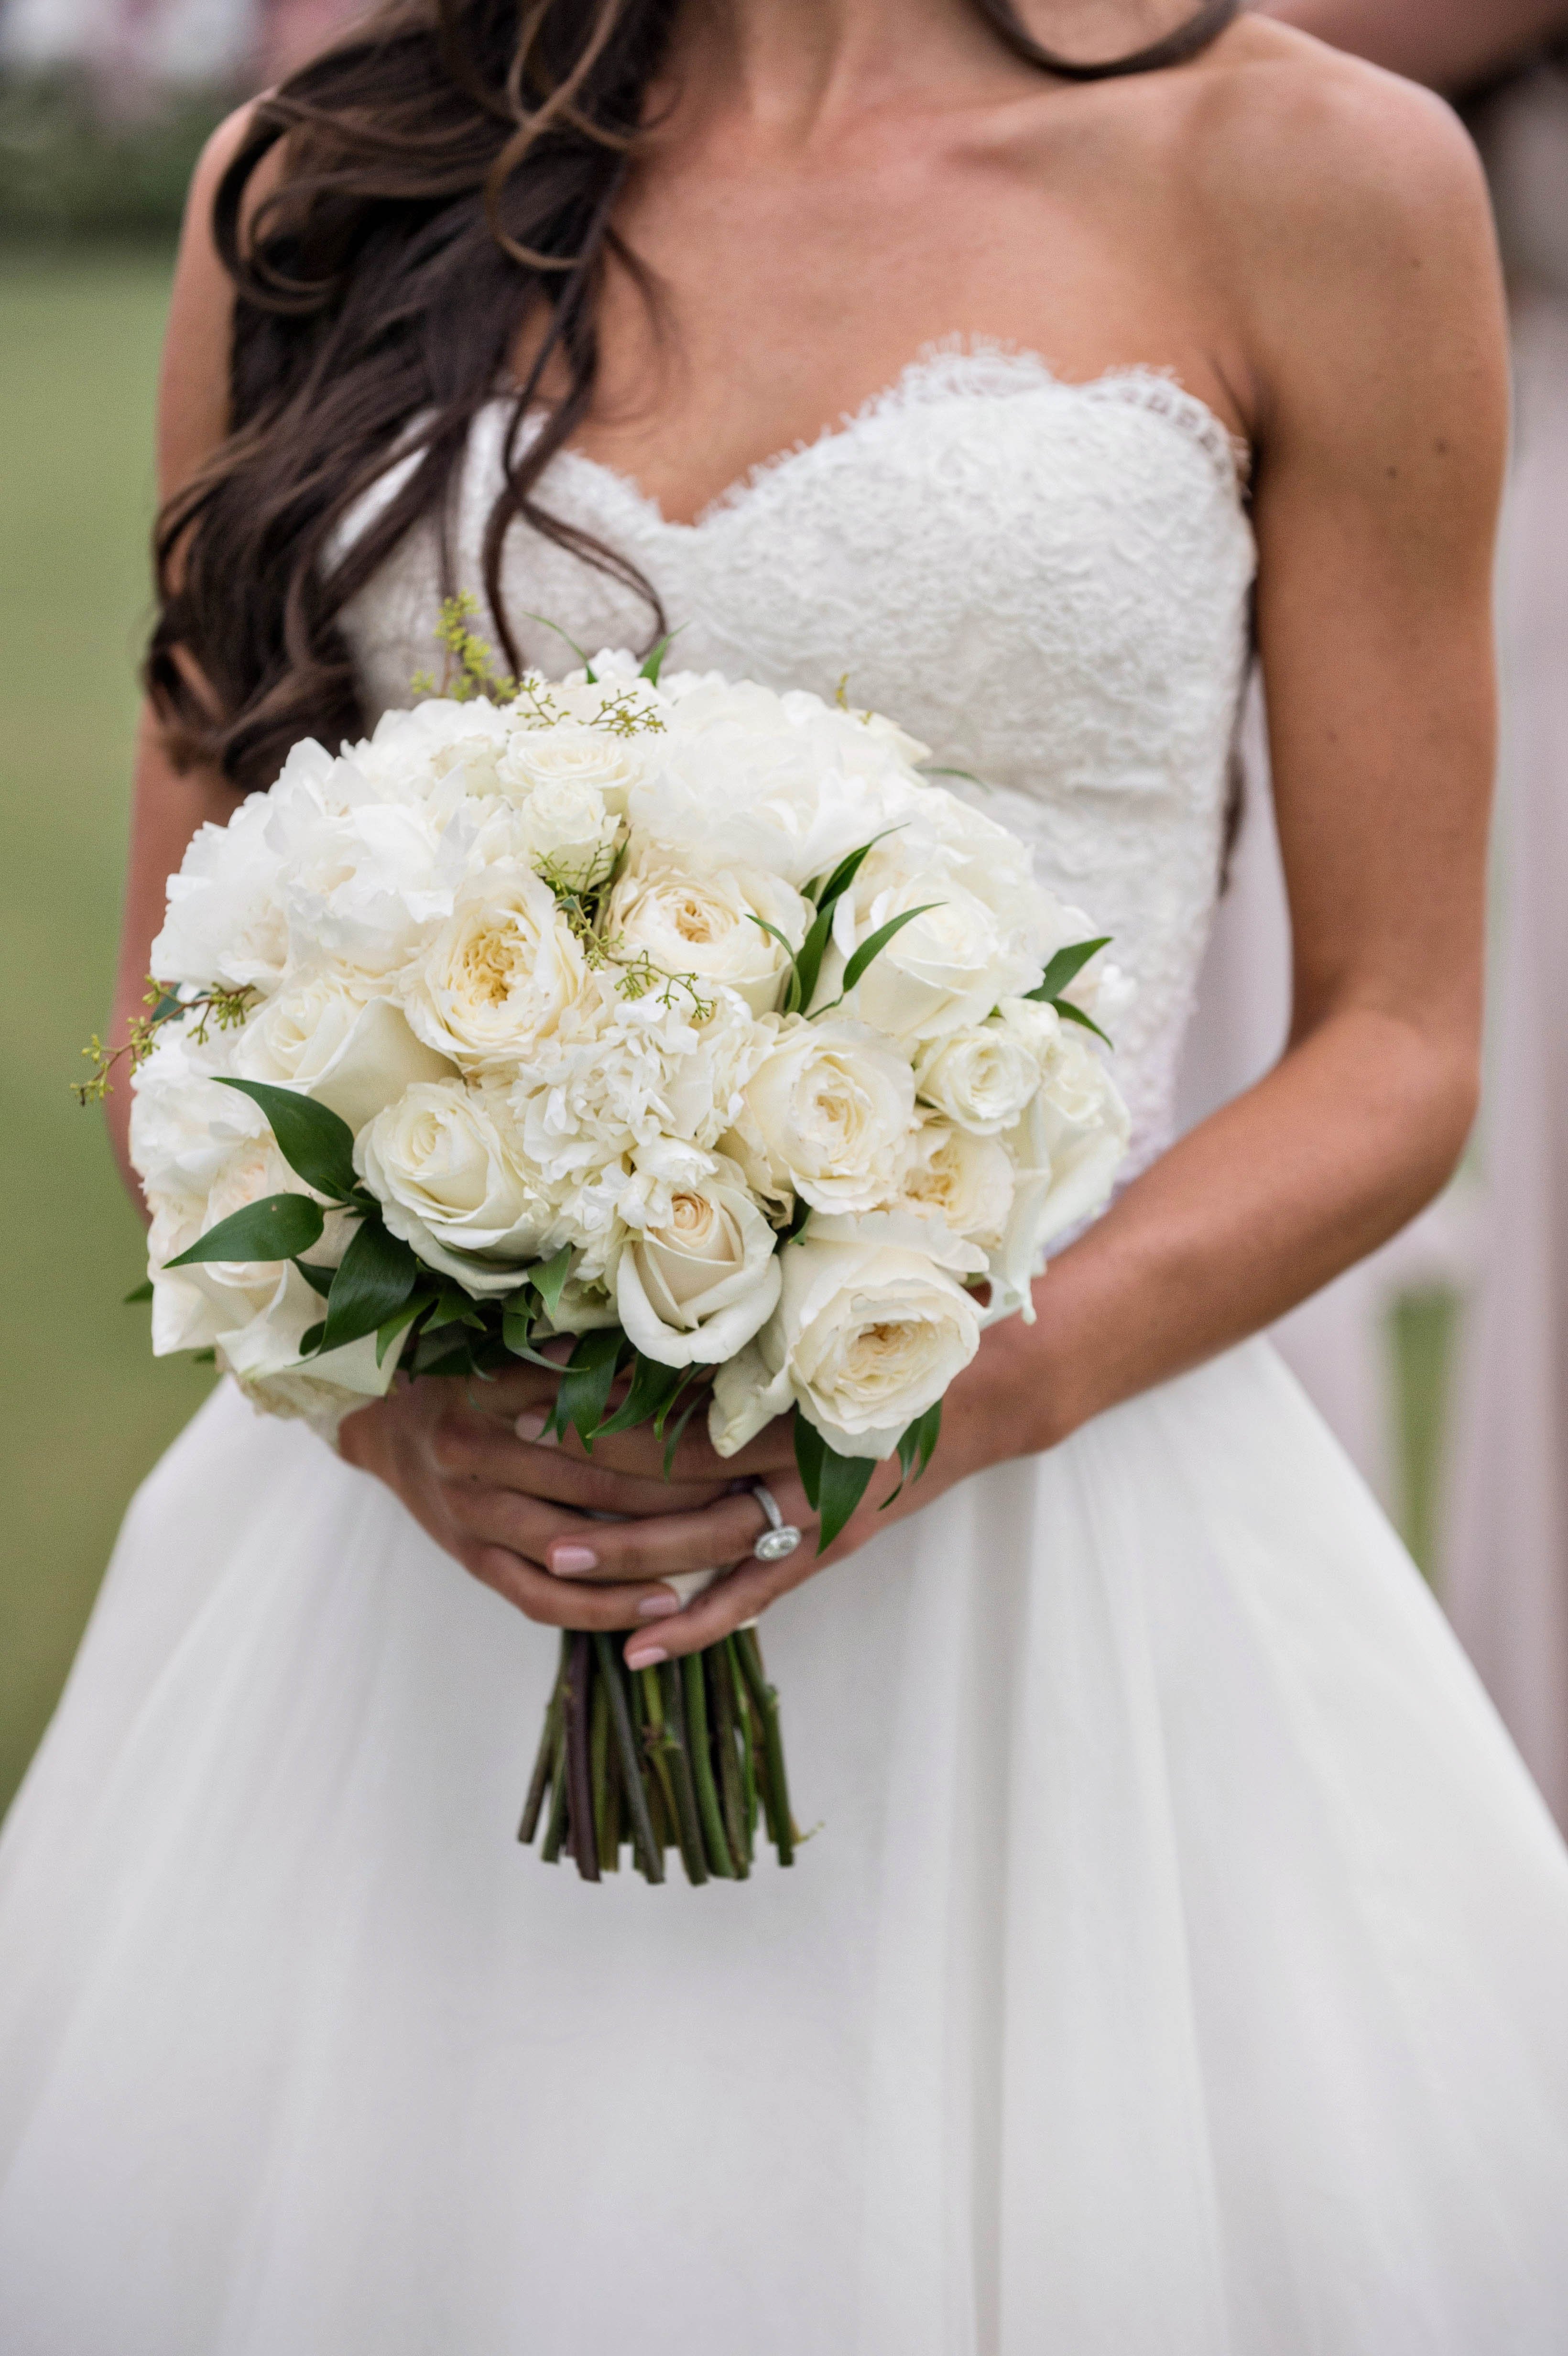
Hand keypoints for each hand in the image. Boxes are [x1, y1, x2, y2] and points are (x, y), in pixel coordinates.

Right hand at [337, 1361, 748, 1633]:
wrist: (383, 1423)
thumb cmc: (469, 1374)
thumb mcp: (515, 1347)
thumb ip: (581, 1359)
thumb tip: (674, 1359)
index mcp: (494, 1389)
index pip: (599, 1414)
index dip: (671, 1427)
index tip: (735, 1431)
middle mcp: (476, 1452)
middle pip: (596, 1482)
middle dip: (680, 1491)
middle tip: (752, 1492)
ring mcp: (470, 1514)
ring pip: (575, 1548)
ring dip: (653, 1555)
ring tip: (723, 1555)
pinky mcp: (471, 1559)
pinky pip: (541, 1599)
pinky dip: (603, 1607)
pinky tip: (662, 1605)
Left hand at [503, 1308, 1060, 1666]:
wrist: (986, 1397)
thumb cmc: (897, 1340)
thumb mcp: (827, 1313)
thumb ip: (746, 1319)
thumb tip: (650, 1291)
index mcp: (791, 1386)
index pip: (678, 1397)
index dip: (602, 1395)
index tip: (529, 1384)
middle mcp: (796, 1454)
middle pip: (677, 1470)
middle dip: (590, 1470)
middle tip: (510, 1459)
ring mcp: (813, 1511)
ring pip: (703, 1541)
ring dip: (626, 1553)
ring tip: (552, 1556)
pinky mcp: (825, 1550)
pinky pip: (751, 1597)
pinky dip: (695, 1625)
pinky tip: (636, 1650)